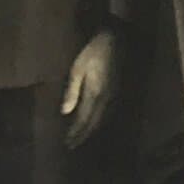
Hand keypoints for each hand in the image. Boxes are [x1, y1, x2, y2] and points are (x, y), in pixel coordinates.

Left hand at [60, 27, 119, 148]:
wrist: (117, 38)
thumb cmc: (94, 52)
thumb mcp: (78, 69)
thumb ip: (72, 91)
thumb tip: (64, 112)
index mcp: (95, 94)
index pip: (84, 120)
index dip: (76, 133)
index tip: (67, 143)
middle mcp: (106, 98)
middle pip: (95, 122)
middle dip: (83, 135)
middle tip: (72, 145)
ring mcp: (115, 94)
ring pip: (103, 118)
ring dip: (92, 129)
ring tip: (82, 137)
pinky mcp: (118, 89)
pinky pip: (108, 111)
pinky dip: (100, 120)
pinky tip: (96, 121)